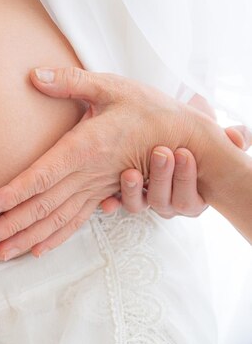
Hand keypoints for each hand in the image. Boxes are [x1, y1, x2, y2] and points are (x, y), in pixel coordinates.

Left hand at [0, 66, 214, 259]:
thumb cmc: (148, 108)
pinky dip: (55, 237)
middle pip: (42, 205)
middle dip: (10, 224)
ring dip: (26, 236)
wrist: (186, 137)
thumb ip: (70, 83)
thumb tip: (33, 75)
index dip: (13, 193)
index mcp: (84, 148)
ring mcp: (95, 189)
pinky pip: (76, 222)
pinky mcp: (102, 195)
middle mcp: (87, 175)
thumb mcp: (112, 86)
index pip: (41, 175)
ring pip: (56, 219)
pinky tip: (37, 250)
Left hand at [101, 127, 250, 216]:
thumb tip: (239, 137)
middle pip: (164, 200)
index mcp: (191, 196)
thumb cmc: (188, 142)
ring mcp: (144, 201)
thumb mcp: (208, 138)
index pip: (190, 197)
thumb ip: (228, 138)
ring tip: (129, 172)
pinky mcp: (122, 197)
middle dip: (162, 177)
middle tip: (160, 152)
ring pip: (139, 205)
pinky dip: (110, 203)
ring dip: (132, 190)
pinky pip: (115, 206)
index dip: (187, 177)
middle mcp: (167, 202)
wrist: (159, 142)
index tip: (184, 152)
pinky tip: (105, 201)